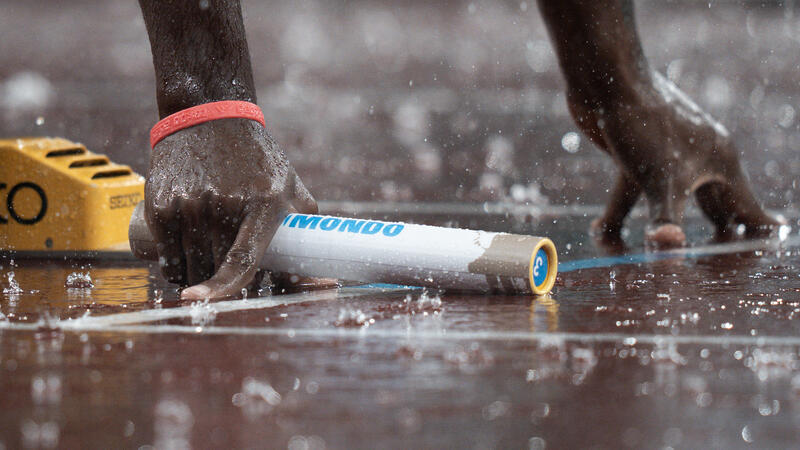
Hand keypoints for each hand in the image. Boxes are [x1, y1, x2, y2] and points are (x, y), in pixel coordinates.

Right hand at [145, 118, 316, 299]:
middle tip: (229, 269)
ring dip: (196, 277)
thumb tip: (322, 283)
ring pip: (188, 267)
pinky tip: (184, 260)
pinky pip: (165, 254)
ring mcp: (190, 203)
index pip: (242, 259)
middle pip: (215, 269)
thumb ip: (305, 234)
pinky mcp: (161, 202)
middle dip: (222, 282)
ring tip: (208, 258)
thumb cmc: (258, 162)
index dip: (225, 287)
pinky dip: (174, 266)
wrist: (209, 118)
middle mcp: (224, 204)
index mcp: (263, 204)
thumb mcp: (289, 189)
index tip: (205, 301)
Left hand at [570, 73, 779, 246]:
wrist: (609, 81)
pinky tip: (599, 227)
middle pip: (714, 200)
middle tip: (726, 247)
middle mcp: (698, 155)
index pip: (744, 204)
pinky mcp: (634, 151)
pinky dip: (618, 212)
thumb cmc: (643, 125)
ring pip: (670, 196)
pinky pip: (632, 189)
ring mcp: (666, 151)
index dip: (758, 224)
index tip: (776, 234)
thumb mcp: (658, 178)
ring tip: (671, 243)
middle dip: (719, 225)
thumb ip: (665, 218)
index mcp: (719, 161)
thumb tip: (670, 246)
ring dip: (663, 223)